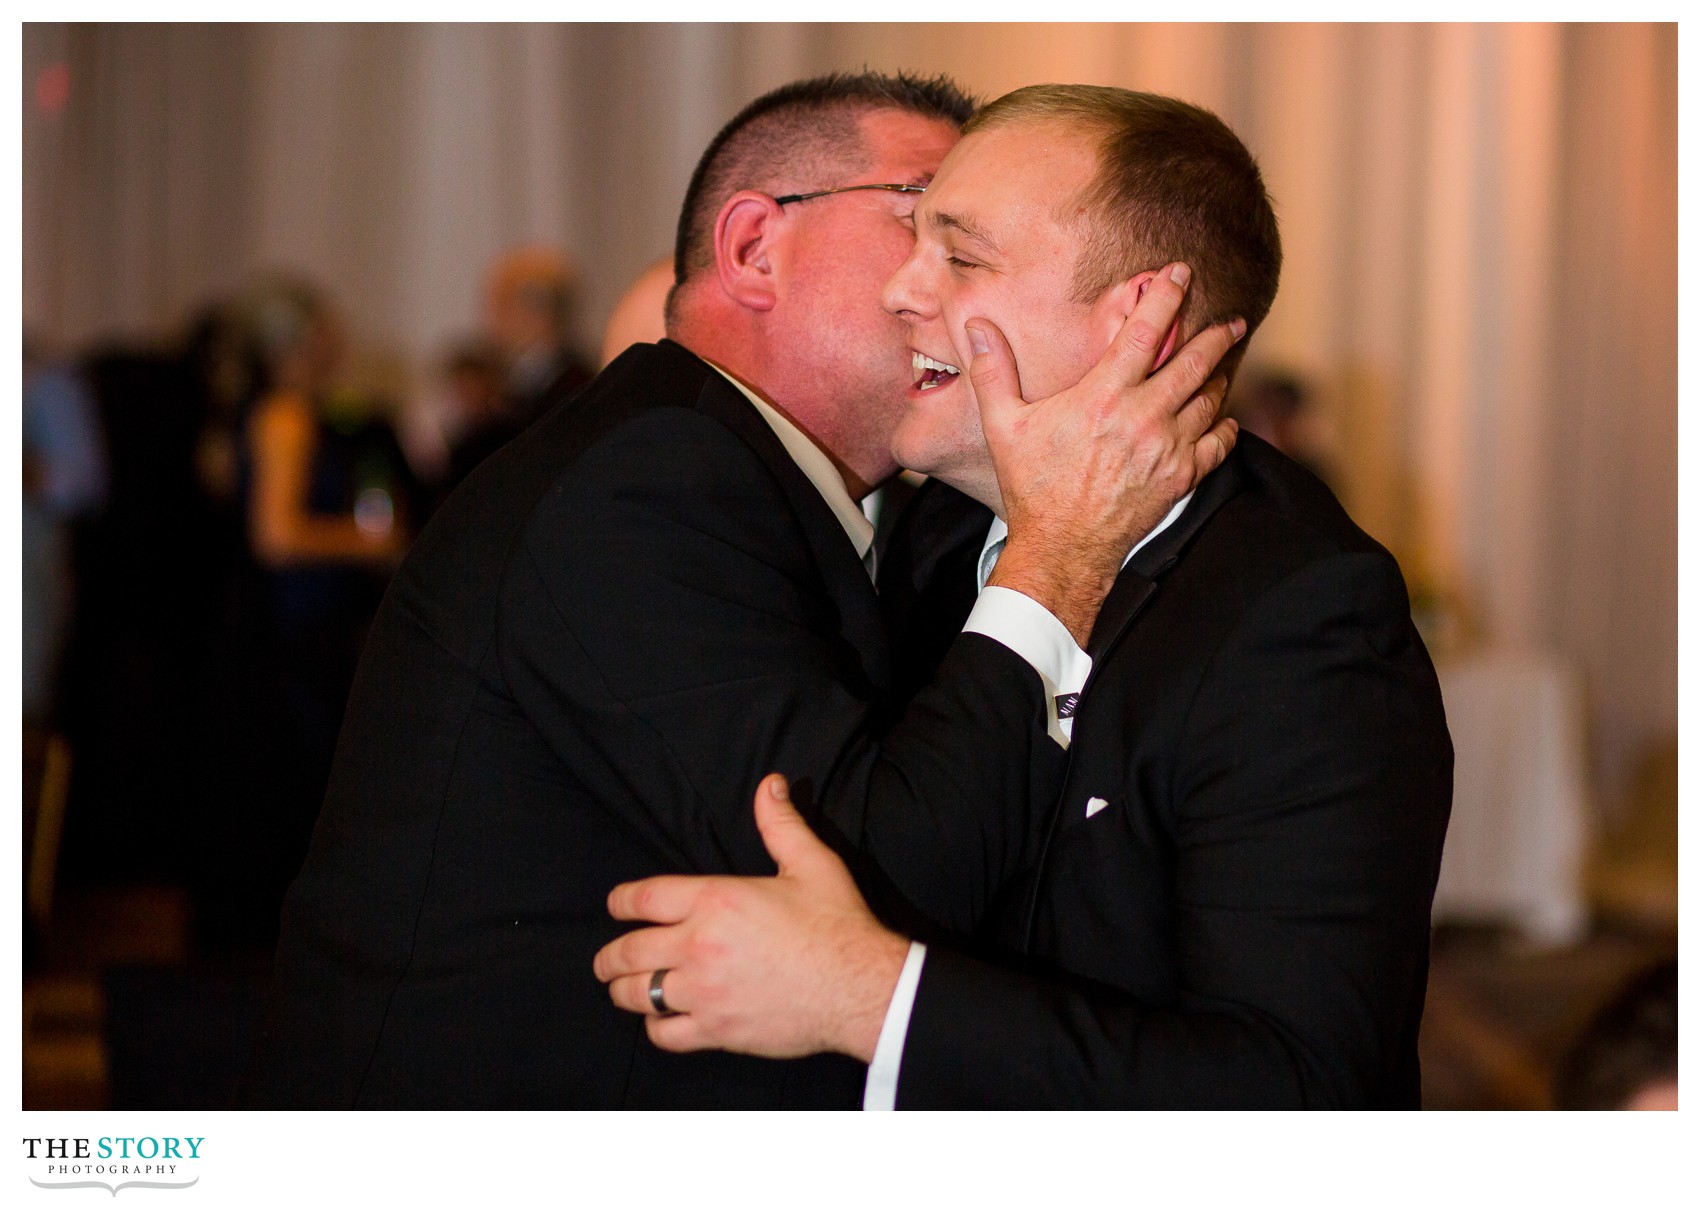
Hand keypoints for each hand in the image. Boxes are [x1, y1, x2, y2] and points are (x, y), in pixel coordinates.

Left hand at [594, 774, 909, 1062]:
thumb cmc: (837, 924)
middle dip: (608, 956)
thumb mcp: (812, 862)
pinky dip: (655, 1027)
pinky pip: (665, 1033)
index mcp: (717, 900)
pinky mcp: (717, 1029)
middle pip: (628, 951)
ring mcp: (705, 991)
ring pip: (638, 994)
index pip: (644, 898)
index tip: (615, 905)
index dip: (621, 901)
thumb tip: (770, 784)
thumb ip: (781, 823)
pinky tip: (661, 1020)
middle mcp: (700, 945)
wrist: (859, 986)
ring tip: (623, 989)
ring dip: (624, 990)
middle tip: (604, 961)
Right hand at [970, 262, 1244, 644]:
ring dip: (1218, 378)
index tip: (1179, 274)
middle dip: (1216, 335)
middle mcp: (1143, 418)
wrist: (1063, 548)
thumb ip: (994, 372)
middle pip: (1195, 362)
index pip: (1145, 332)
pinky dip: (1224, 426)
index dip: (1165, 297)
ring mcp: (1168, 449)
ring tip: (1220, 366)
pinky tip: (1221, 417)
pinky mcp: (1181, 478)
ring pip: (1210, 400)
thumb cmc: (1034, 488)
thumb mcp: (1004, 427)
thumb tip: (976, 327)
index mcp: (1103, 397)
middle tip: (1230, 321)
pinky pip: (1218, 443)